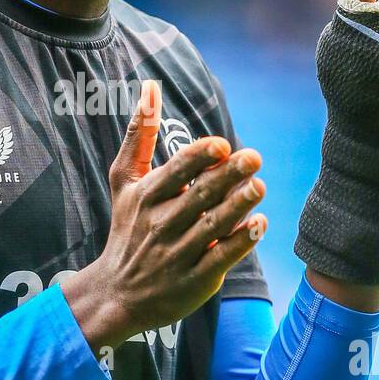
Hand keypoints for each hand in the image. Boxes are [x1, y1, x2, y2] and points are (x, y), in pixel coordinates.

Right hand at [61, 79, 266, 352]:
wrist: (118, 293)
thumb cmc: (127, 227)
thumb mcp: (124, 181)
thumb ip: (138, 134)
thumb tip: (149, 87)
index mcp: (146, 196)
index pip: (177, 171)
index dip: (200, 156)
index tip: (221, 145)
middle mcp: (161, 224)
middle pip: (200, 196)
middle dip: (228, 176)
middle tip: (254, 157)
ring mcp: (178, 254)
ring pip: (214, 226)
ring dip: (239, 205)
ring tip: (259, 186)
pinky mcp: (194, 279)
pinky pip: (222, 257)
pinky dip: (241, 241)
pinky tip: (260, 223)